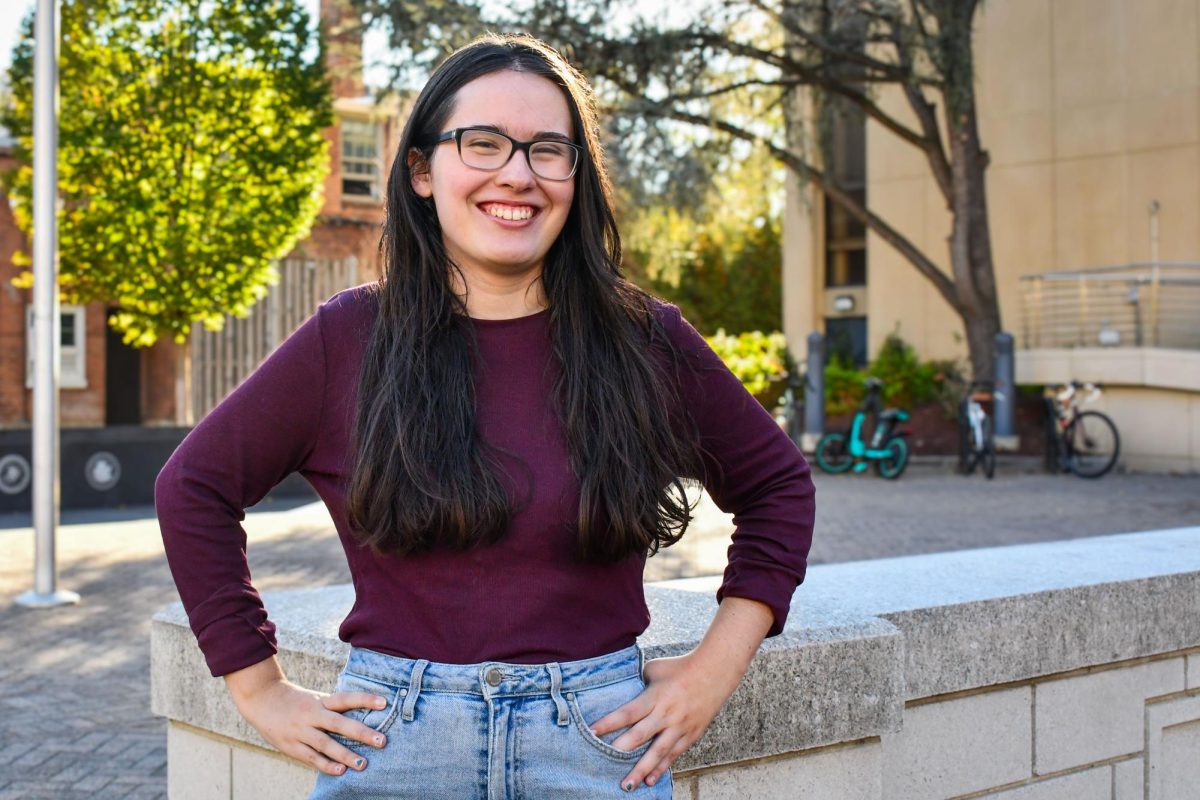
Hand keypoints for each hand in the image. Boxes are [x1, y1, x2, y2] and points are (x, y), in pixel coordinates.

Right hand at [224, 658, 389, 776]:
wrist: (261, 699)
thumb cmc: (295, 700)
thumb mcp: (315, 699)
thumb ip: (333, 709)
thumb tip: (361, 717)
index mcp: (320, 701)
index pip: (346, 699)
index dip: (364, 699)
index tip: (384, 702)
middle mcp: (312, 715)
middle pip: (340, 724)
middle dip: (362, 733)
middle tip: (382, 741)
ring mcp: (301, 731)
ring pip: (326, 744)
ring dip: (345, 755)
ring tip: (363, 764)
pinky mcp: (291, 746)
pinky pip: (311, 757)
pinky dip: (326, 765)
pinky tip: (340, 770)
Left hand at [587, 652, 740, 791]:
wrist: (715, 672)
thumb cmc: (679, 667)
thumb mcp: (654, 669)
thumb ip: (637, 682)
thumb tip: (619, 690)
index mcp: (655, 696)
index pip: (628, 712)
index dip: (609, 722)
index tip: (591, 731)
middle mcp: (666, 713)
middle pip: (641, 735)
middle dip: (622, 750)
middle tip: (603, 763)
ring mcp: (679, 726)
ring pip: (658, 752)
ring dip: (641, 769)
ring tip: (626, 786)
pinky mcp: (690, 735)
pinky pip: (673, 755)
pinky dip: (661, 768)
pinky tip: (649, 781)